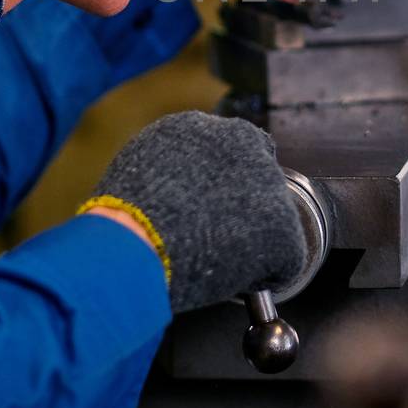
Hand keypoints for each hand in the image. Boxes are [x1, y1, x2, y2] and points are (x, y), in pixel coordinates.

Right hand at [85, 111, 307, 311]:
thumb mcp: (138, 171)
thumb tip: (176, 187)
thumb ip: (169, 168)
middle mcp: (239, 143)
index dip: (225, 184)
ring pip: (273, 218)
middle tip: (214, 238)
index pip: (231, 149)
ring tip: (215, 260)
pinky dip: (266, 275)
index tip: (214, 206)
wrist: (132, 245)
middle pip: (258, 179)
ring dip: (253, 240)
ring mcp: (265, 183)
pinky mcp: (282, 226)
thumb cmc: (121, 220)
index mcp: (199, 127)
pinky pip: (285, 259)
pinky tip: (235, 280)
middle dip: (244, 209)